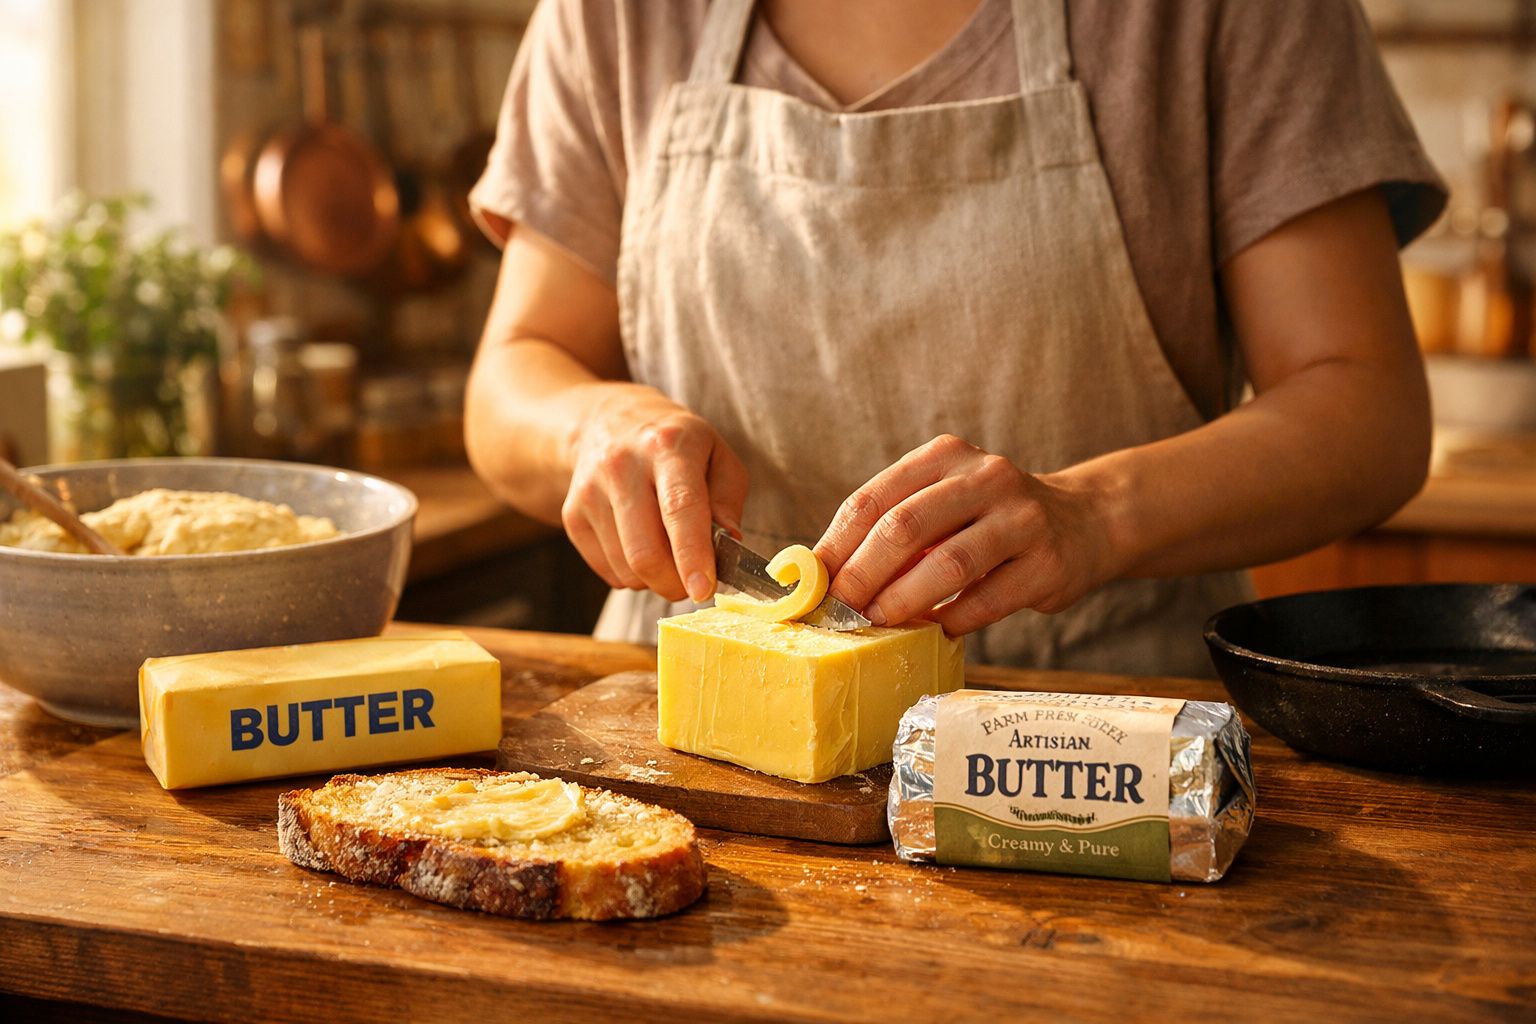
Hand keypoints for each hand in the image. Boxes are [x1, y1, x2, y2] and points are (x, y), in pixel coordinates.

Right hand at [563, 384, 747, 602]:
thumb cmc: (675, 445)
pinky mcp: (572, 515)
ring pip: (626, 569)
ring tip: (668, 554)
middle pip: (645, 552)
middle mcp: (622, 466)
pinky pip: (607, 572)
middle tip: (693, 585)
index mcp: (668, 446)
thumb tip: (729, 545)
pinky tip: (641, 546)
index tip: (703, 591)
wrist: (607, 422)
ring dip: (655, 580)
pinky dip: (632, 575)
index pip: (679, 508)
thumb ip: (728, 501)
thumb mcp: (717, 455)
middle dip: (675, 584)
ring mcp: (590, 491)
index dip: (692, 555)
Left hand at [815, 435, 1110, 634]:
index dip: (837, 544)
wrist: (1083, 522)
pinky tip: (935, 629)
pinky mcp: (1048, 562)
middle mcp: (986, 477)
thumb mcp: (943, 502)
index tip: (813, 583)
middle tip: (841, 609)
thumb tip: (823, 575)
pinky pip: (989, 598)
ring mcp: (1021, 518)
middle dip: (864, 574)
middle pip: (906, 526)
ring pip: (949, 562)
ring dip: (905, 599)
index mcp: (945, 456)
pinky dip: (954, 619)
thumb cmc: (989, 519)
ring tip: (879, 622)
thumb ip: (893, 527)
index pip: (874, 498)